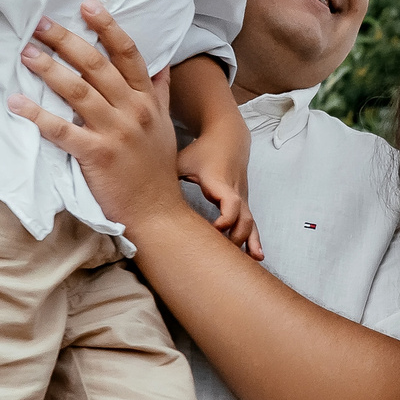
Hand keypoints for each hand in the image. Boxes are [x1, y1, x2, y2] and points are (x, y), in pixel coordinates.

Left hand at [10, 4, 222, 244]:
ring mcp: (115, 133)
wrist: (158, 213)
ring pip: (78, 91)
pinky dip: (38, 116)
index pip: (128, 54)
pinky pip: (62, 130)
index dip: (108, 26)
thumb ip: (159, 93)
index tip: (87, 5)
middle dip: (66, 41)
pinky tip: (17, 102)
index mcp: (147, 100)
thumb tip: (161, 66)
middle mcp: (133, 111)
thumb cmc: (156, 169)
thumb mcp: (164, 125)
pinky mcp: (96, 156)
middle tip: (40, 24)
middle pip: (97, 65)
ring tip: (26, 53)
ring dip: (49, 70)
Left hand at [178, 126, 260, 257]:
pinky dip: (253, 239)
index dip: (226, 218)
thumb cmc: (202, 150)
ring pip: (249, 224)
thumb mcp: (182, 160)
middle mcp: (235, 193)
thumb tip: (143, 196)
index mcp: (219, 182)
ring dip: (249, 243)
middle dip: (236, 239)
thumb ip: (165, 176)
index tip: (215, 230)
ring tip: (250, 262)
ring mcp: (242, 199)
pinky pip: (250, 223)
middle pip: (243, 219)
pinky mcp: (244, 204)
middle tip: (222, 256)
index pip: (232, 203)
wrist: (227, 138)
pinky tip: (256, 255)